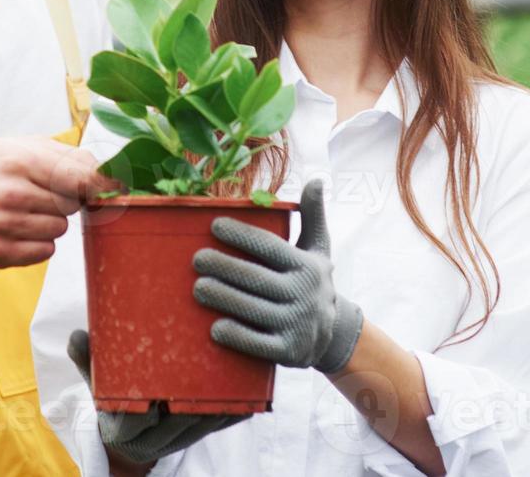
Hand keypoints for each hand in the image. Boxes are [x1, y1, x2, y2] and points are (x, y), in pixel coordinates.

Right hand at [0, 137, 118, 266]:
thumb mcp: (20, 146)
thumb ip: (66, 156)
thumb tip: (108, 172)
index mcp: (19, 161)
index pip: (79, 179)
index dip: (99, 185)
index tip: (113, 187)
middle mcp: (10, 194)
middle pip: (72, 206)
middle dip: (64, 200)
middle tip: (38, 192)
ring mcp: (2, 226)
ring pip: (60, 230)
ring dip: (51, 222)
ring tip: (24, 209)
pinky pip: (45, 252)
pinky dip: (39, 242)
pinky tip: (17, 228)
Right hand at [67, 330, 247, 465]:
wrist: (127, 438)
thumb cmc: (113, 403)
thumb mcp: (98, 382)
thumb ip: (88, 359)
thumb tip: (75, 334)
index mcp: (124, 430)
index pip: (139, 420)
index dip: (156, 404)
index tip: (165, 384)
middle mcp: (154, 441)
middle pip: (180, 421)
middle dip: (197, 398)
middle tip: (211, 364)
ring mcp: (179, 442)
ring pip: (204, 426)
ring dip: (222, 402)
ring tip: (236, 370)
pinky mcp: (197, 439)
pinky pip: (220, 429)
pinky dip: (236, 412)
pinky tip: (253, 394)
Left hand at [192, 178, 363, 373]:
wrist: (332, 336)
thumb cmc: (312, 283)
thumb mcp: (318, 250)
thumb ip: (313, 215)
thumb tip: (315, 179)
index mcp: (307, 266)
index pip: (269, 247)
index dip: (241, 235)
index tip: (214, 224)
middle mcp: (304, 294)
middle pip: (256, 278)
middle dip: (224, 267)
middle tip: (197, 259)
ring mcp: (297, 325)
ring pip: (253, 309)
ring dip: (223, 298)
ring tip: (197, 288)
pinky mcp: (289, 352)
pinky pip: (258, 344)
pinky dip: (236, 336)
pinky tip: (214, 328)